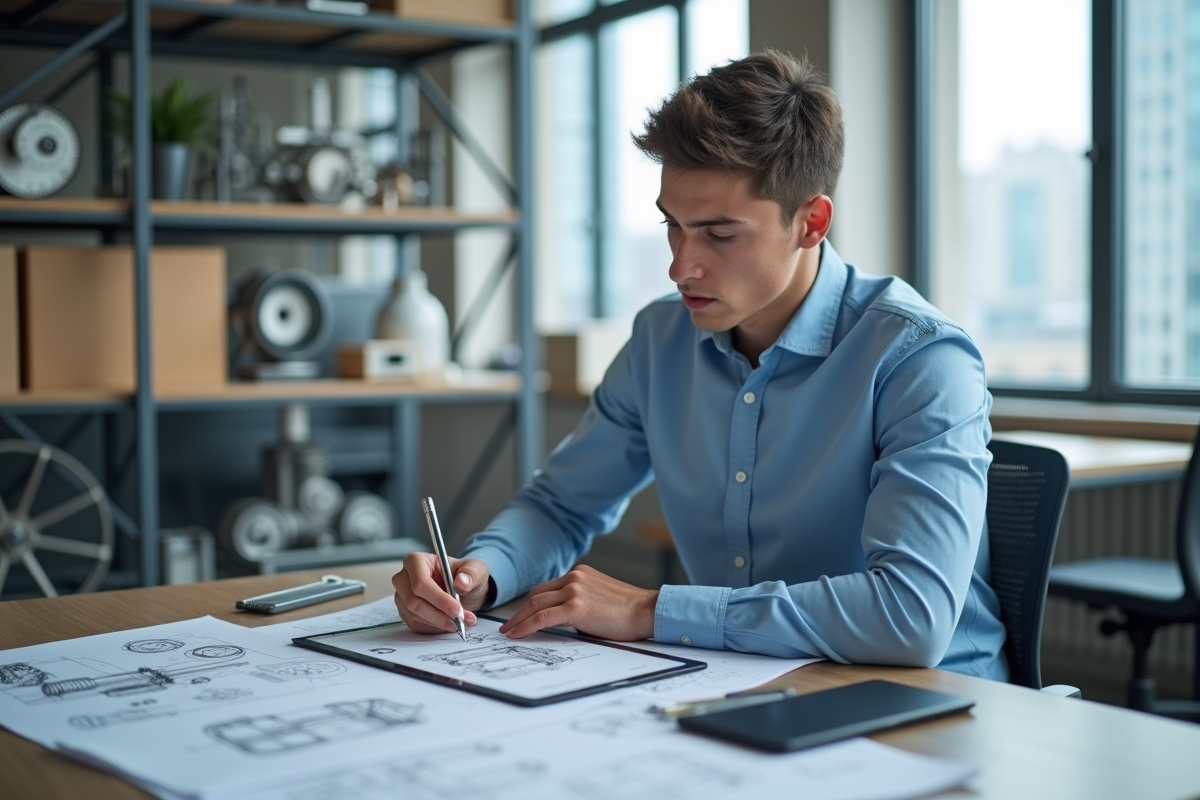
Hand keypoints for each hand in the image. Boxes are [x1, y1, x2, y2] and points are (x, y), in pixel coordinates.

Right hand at [392, 553, 490, 634]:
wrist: (463, 588)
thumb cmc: (465, 575)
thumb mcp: (476, 569)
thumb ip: (471, 573)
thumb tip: (462, 583)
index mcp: (417, 561)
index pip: (420, 582)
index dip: (438, 598)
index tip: (456, 609)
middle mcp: (404, 578)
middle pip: (413, 601)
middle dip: (439, 614)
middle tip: (460, 620)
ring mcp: (402, 597)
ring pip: (415, 615)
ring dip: (440, 623)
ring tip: (462, 622)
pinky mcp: (405, 612)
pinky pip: (417, 625)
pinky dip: (435, 628)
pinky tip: (450, 624)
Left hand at [499, 565, 658, 640]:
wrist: (647, 611)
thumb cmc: (629, 612)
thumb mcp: (599, 599)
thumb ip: (579, 603)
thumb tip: (561, 621)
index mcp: (580, 574)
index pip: (546, 589)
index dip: (530, 604)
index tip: (521, 616)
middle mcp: (574, 577)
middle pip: (536, 595)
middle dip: (520, 613)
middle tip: (508, 627)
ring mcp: (574, 590)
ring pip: (535, 605)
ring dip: (519, 620)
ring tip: (508, 633)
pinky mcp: (576, 606)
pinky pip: (542, 617)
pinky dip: (526, 626)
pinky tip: (517, 634)